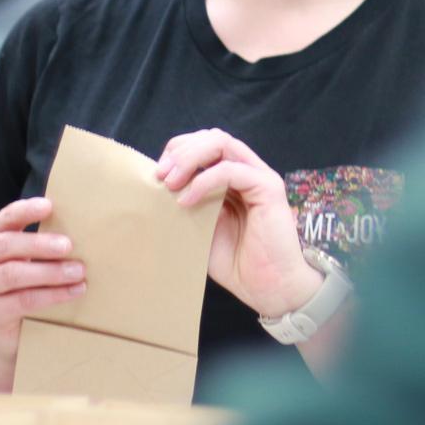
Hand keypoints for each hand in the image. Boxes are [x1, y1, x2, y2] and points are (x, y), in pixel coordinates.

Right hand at [0, 197, 86, 362]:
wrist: (6, 330)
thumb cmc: (25, 284)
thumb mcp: (28, 259)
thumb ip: (43, 243)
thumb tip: (84, 226)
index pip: (5, 219)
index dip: (25, 211)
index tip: (49, 206)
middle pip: (5, 245)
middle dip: (39, 244)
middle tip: (68, 245)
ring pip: (12, 274)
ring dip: (49, 272)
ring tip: (78, 271)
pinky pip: (23, 300)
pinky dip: (52, 295)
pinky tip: (74, 291)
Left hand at [157, 129, 321, 318]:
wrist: (268, 287)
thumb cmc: (237, 263)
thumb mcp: (200, 229)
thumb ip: (187, 205)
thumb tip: (156, 190)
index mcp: (230, 178)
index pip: (203, 145)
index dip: (177, 152)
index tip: (156, 175)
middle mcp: (246, 171)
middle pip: (211, 137)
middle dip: (180, 151)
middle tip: (161, 176)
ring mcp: (259, 176)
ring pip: (222, 143)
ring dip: (190, 158)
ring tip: (171, 182)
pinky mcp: (268, 187)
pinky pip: (231, 170)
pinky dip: (205, 180)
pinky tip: (188, 199)